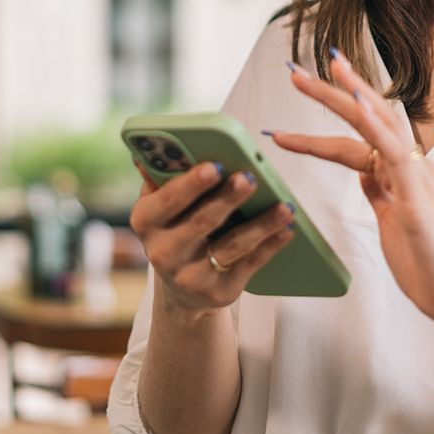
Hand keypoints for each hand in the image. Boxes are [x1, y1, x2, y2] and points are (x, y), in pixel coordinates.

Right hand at [128, 159, 294, 320]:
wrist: (180, 288)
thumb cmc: (175, 228)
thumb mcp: (160, 205)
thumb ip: (163, 174)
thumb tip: (160, 142)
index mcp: (146, 221)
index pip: (168, 200)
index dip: (191, 184)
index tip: (215, 165)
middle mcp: (163, 252)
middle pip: (202, 222)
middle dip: (228, 198)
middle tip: (250, 178)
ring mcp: (191, 275)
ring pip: (232, 245)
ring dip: (261, 224)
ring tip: (284, 206)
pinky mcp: (219, 291)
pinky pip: (250, 264)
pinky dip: (271, 245)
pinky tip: (287, 229)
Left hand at [267, 50, 433, 333]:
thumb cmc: (430, 265)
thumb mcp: (393, 222)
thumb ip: (380, 193)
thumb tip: (363, 173)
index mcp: (401, 172)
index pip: (359, 134)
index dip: (330, 115)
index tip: (302, 91)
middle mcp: (410, 166)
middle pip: (367, 117)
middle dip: (331, 92)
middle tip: (295, 71)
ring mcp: (417, 178)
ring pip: (381, 124)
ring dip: (349, 96)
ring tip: (322, 71)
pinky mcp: (419, 197)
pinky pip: (395, 153)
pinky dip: (376, 125)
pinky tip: (358, 105)